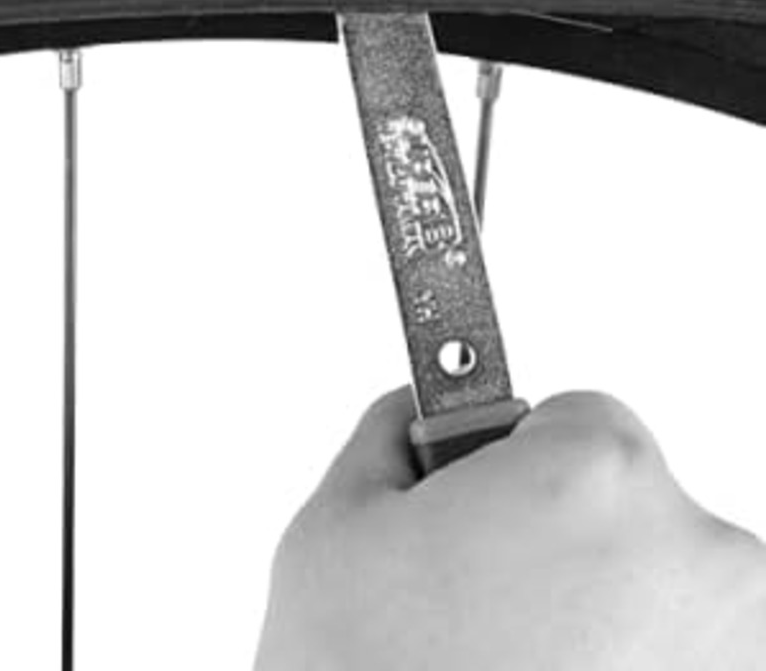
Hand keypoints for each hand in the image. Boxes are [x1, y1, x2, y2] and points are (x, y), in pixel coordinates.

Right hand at [255, 385, 765, 670]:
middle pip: (631, 500)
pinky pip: (683, 654)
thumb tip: (415, 418)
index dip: (515, 461)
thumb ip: (393, 437)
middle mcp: (699, 555)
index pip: (581, 415)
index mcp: (596, 475)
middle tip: (483, 597)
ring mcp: (735, 648)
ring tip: (515, 661)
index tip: (482, 504)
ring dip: (608, 606)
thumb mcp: (336, 523)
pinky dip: (635, 663)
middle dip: (564, 531)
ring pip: (664, 586)